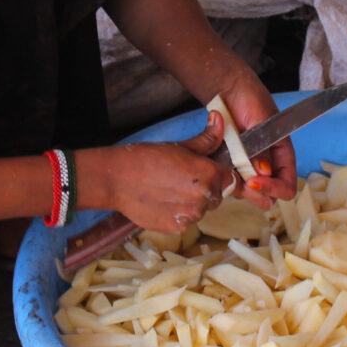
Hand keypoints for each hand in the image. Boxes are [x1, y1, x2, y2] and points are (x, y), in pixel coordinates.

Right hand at [88, 112, 233, 233]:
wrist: (117, 179)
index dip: (218, 174)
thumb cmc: (147, 158)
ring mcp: (191, 216)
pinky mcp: (177, 228)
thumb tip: (220, 118)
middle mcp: (204, 198)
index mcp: (208, 174)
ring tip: (170, 190)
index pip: (229, 178)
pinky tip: (163, 202)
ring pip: (202, 210)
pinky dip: (179, 214)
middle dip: (206, 189)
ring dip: (192, 203)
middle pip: (217, 195)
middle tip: (182, 179)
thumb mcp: (180, 145)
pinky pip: (187, 221)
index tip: (204, 171)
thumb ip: (206, 138)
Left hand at [212, 66, 297, 209]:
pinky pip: (230, 180)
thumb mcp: (260, 121)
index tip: (253, 182)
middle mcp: (267, 164)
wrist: (228, 89)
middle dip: (255, 195)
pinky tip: (217, 170)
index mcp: (282, 154)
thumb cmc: (250, 99)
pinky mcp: (231, 163)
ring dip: (238, 188)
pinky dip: (224, 180)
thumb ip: (262, 147)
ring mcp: (248, 165)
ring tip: (225, 175)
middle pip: (268, 194)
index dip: (274, 188)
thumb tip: (264, 172)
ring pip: (247, 190)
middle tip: (237, 185)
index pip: (287, 183)